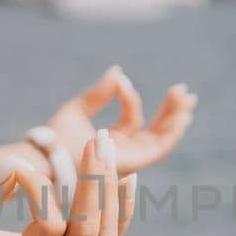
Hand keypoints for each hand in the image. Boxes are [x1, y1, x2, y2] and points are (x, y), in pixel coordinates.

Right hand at [0, 127, 137, 235]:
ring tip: (108, 148)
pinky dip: (120, 210)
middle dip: (94, 182)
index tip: (21, 162)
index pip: (48, 229)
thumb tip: (13, 164)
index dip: (41, 189)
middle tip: (97, 139)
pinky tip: (127, 178)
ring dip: (109, 190)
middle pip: (86, 233)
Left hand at [46, 64, 196, 175]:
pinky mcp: (134, 164)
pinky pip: (159, 148)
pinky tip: (182, 115)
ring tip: (187, 98)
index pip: (130, 119)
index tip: (121, 81)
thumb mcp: (78, 109)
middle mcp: (123, 153)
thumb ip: (100, 93)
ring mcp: (129, 160)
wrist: (48, 156)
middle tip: (183, 90)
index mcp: (111, 143)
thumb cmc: (56, 138)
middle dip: (170, 111)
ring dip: (176, 118)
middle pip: (154, 131)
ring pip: (161, 140)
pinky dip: (173, 132)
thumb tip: (118, 71)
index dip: (129, 98)